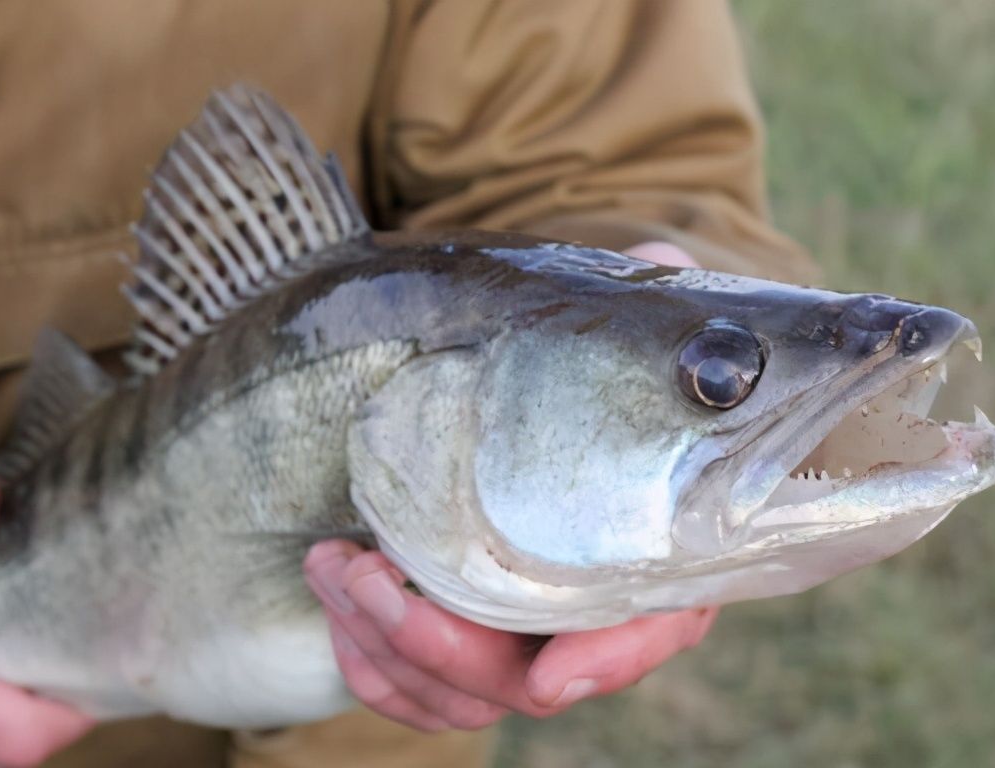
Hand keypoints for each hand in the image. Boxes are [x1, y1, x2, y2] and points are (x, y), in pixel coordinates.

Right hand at [0, 470, 91, 767]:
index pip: (27, 733)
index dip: (78, 692)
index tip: (100, 634)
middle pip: (30, 747)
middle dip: (67, 690)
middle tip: (85, 624)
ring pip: (10, 756)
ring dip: (37, 706)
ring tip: (51, 640)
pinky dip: (8, 719)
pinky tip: (14, 668)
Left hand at [304, 241, 712, 731]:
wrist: (475, 406)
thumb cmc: (545, 377)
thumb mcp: (578, 335)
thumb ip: (627, 305)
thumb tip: (665, 262)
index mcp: (640, 550)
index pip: (652, 628)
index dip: (609, 661)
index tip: (552, 677)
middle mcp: (579, 608)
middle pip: (529, 680)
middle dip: (442, 648)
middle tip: (366, 574)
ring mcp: (510, 637)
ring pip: (459, 694)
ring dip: (383, 641)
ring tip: (328, 561)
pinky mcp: (450, 645)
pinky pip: (408, 690)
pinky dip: (364, 659)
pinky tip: (332, 594)